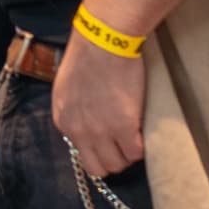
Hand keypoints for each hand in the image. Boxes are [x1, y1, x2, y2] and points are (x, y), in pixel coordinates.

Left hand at [50, 27, 146, 176]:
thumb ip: (75, 110)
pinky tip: (143, 132)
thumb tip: (88, 122)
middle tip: (125, 144)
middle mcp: (79, 131)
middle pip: (98, 167)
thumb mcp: (68, 88)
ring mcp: (101, 131)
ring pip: (118, 164)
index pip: (82, 155)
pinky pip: (136, 152)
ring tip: (135, 137)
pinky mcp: (124, 126)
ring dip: (128, 154)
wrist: (103, 40)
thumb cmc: (88, 55)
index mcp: (64, 121)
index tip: (110, 141)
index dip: (99, 150)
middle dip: (113, 159)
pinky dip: (142, 147)